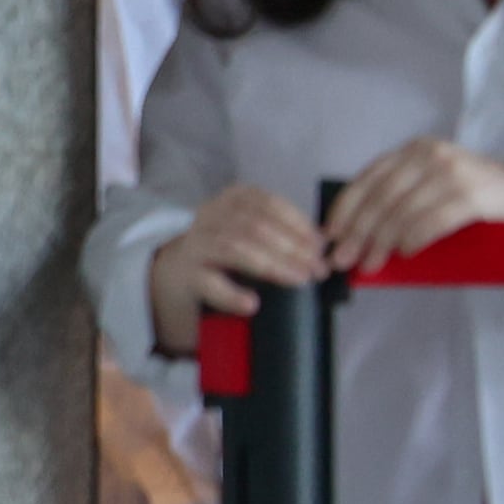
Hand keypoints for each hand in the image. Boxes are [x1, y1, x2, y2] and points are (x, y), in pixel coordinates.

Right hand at [147, 182, 326, 352]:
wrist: (178, 274)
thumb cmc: (228, 252)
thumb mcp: (253, 233)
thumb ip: (284, 235)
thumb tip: (325, 248)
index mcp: (233, 200)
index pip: (268, 204)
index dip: (297, 223)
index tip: (321, 244)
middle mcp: (211, 216)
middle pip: (255, 226)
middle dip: (292, 247)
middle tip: (318, 269)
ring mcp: (196, 244)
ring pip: (235, 248)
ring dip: (272, 265)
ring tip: (298, 280)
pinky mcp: (186, 275)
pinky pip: (208, 283)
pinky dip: (232, 293)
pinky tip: (252, 303)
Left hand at [320, 140, 503, 273]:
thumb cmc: (472, 193)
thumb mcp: (430, 182)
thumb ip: (399, 196)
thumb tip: (357, 234)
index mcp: (413, 151)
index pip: (369, 179)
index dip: (346, 208)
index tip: (330, 235)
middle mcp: (429, 155)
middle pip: (382, 198)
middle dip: (359, 232)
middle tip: (343, 259)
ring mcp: (451, 173)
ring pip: (403, 211)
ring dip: (382, 242)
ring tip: (371, 264)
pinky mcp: (471, 195)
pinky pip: (431, 221)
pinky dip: (414, 239)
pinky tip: (404, 252)